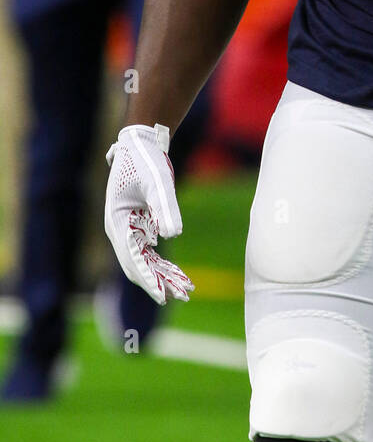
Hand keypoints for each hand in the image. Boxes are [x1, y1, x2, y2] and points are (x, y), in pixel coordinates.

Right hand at [104, 123, 193, 305]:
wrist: (140, 144)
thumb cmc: (145, 161)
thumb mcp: (157, 181)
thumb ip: (164, 207)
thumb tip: (172, 235)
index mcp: (118, 222)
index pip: (133, 258)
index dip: (148, 279)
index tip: (162, 296)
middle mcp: (120, 230)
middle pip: (138, 265)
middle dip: (158, 283)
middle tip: (181, 296)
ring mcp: (128, 230)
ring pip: (145, 261)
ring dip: (163, 276)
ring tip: (185, 289)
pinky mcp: (139, 226)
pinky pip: (150, 252)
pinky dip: (163, 264)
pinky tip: (178, 275)